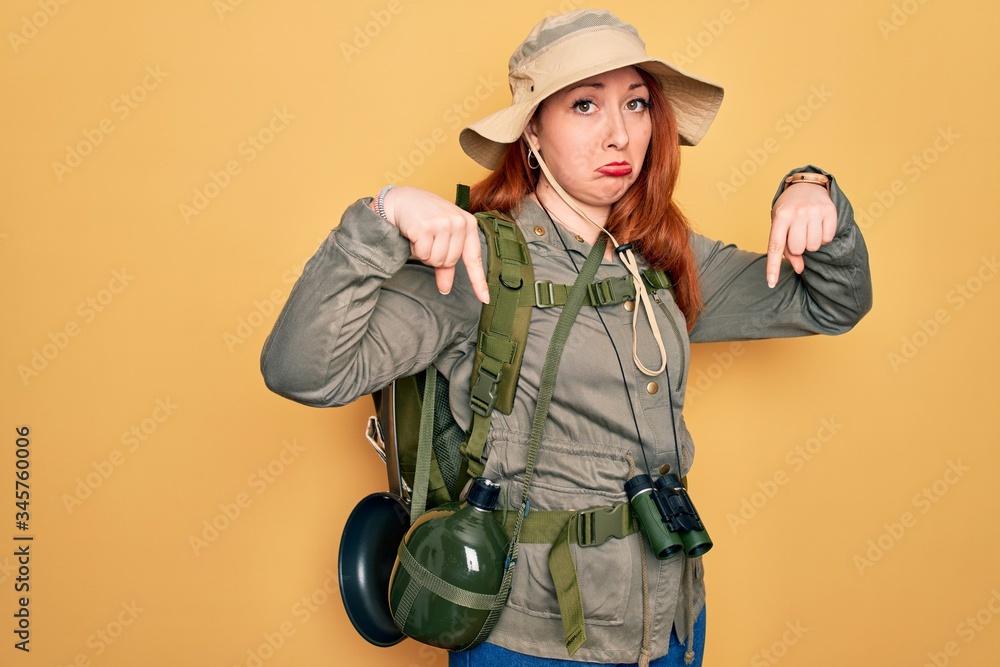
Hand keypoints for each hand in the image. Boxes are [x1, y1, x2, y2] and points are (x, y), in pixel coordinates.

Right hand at [376, 186, 489, 302]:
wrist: (400, 199)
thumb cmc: (423, 217)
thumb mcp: (441, 235)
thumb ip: (446, 263)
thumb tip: (445, 288)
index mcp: (468, 223)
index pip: (474, 258)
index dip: (478, 281)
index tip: (485, 299)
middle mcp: (459, 222)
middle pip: (449, 262)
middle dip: (435, 257)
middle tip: (428, 239)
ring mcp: (443, 223)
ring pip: (436, 260)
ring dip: (424, 253)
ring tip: (421, 235)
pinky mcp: (426, 227)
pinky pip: (422, 254)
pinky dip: (415, 248)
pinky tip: (413, 233)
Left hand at [766, 182, 836, 287]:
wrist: (806, 185)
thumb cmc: (789, 210)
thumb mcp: (780, 225)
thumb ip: (786, 248)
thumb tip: (799, 269)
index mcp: (780, 216)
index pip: (775, 246)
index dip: (773, 267)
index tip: (770, 283)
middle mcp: (797, 212)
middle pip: (798, 249)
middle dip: (798, 247)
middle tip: (797, 234)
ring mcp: (814, 211)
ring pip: (813, 246)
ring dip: (811, 243)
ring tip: (808, 229)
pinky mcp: (830, 211)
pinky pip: (827, 238)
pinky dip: (823, 237)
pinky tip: (819, 226)